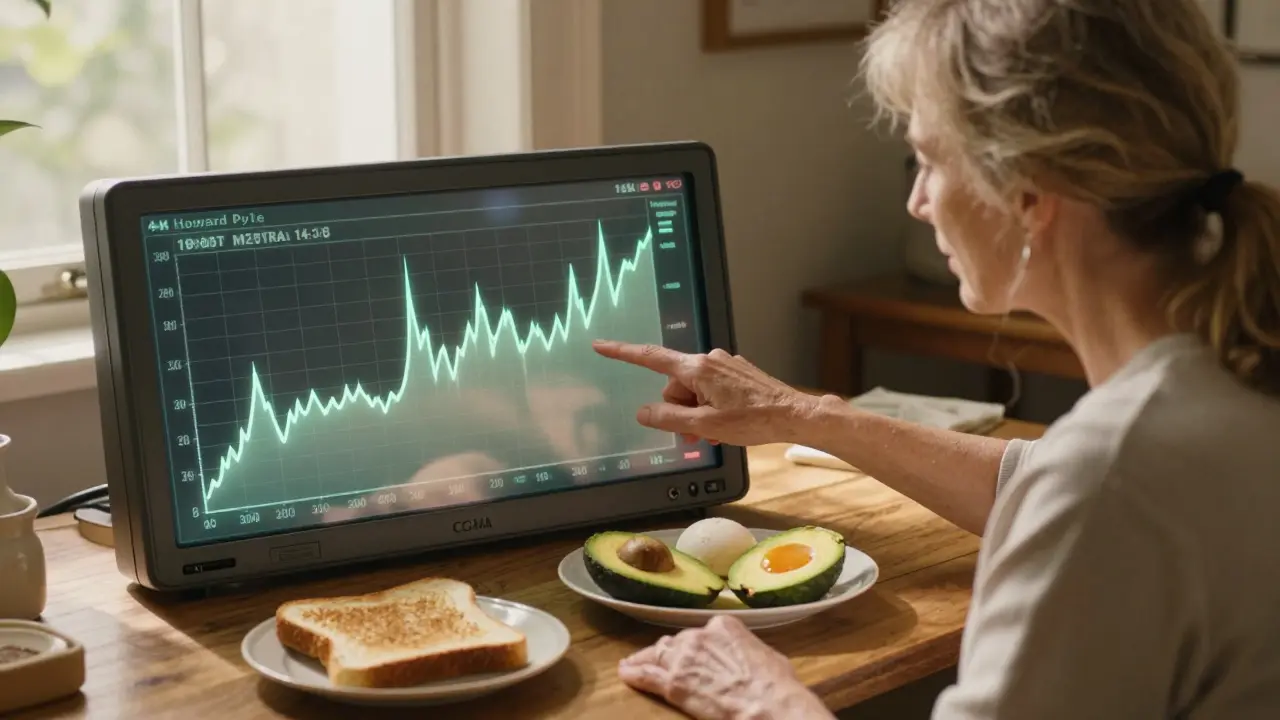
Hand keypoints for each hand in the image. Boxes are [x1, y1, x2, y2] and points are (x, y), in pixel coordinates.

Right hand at [590, 340, 818, 445]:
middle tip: (698, 432)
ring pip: (694, 390)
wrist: (794, 415)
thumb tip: (643, 412)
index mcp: (698, 368)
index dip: (622, 353)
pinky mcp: (737, 373)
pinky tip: (726, 423)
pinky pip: (711, 389)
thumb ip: (669, 418)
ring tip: (715, 432)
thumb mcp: (705, 425)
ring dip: (697, 412)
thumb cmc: (754, 420)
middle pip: (675, 385)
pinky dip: (711, 407)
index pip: (651, 357)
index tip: (601, 345)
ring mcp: (725, 365)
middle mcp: (710, 359)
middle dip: (679, 410)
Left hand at [618, 615, 831, 719]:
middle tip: (664, 663)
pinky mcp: (673, 683)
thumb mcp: (766, 657)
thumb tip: (747, 660)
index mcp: (724, 626)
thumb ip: (746, 651)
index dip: (692, 646)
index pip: (699, 633)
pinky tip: (625, 673)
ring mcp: (683, 659)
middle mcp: (699, 636)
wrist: (767, 704)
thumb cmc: (776, 686)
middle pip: (676, 643)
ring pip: (658, 655)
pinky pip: (646, 675)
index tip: (691, 654)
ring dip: (646, 661)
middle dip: (671, 654)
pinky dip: (634, 674)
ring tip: (634, 664)